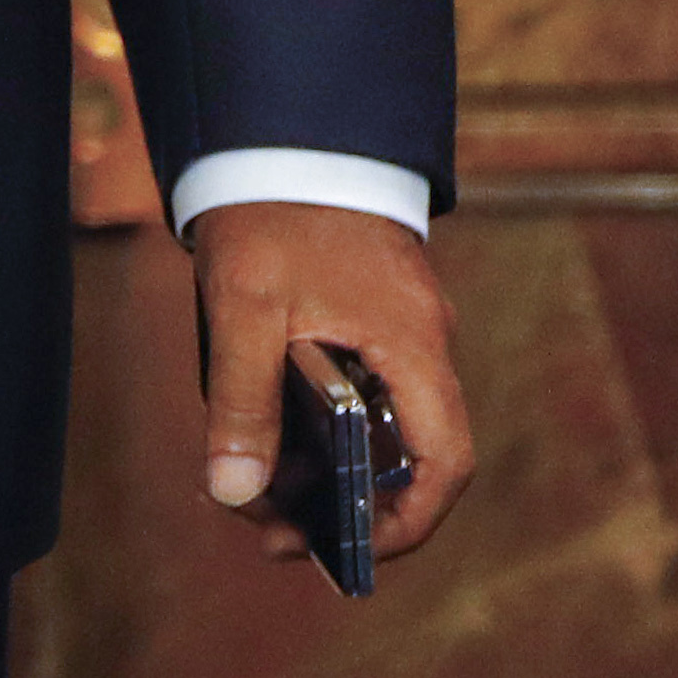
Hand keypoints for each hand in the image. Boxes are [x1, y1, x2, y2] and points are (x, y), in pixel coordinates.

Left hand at [190, 201, 473, 563]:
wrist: (277, 125)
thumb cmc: (271, 205)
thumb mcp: (246, 303)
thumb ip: (242, 400)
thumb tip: (232, 493)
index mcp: (413, 343)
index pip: (446, 462)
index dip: (407, 522)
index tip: (345, 552)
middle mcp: (420, 343)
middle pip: (407, 455)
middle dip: (345, 504)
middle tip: (267, 527)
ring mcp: (398, 328)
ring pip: (377, 425)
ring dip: (323, 464)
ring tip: (249, 484)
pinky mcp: (369, 314)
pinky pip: (359, 390)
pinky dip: (317, 422)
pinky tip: (259, 427)